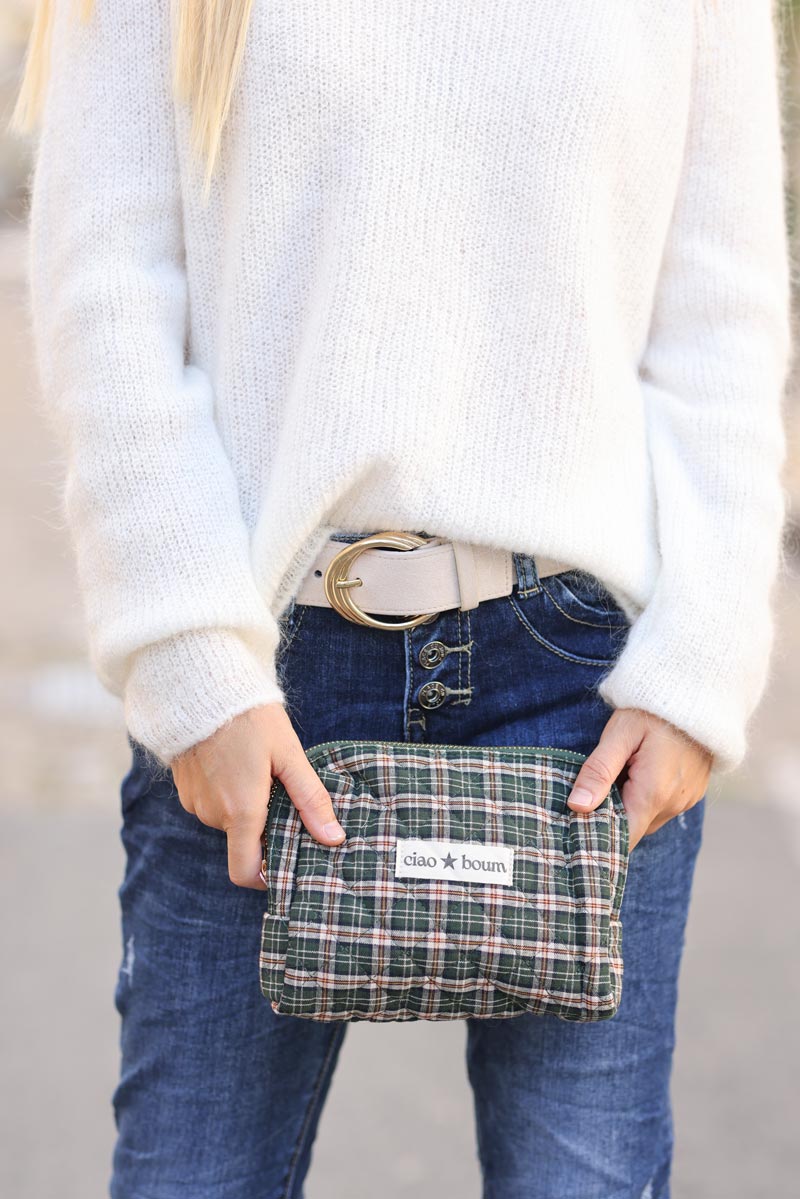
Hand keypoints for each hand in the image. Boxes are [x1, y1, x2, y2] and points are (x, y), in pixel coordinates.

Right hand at [170, 703, 345, 889]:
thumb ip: (311, 799)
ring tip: (259, 770)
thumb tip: (333, 838)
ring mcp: (195, 801)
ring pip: (228, 819)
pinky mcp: (184, 787)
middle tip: (281, 793)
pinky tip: (237, 763)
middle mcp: (213, 813)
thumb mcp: (289, 755)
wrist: (199, 686)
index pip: (245, 871)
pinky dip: (227, 793)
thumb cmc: (250, 717)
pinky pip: (211, 803)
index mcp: (241, 811)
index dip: (266, 877)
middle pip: (243, 840)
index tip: (285, 864)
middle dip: (264, 825)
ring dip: (245, 806)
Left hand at [565, 707, 712, 850]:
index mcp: (654, 793)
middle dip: (611, 818)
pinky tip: (635, 774)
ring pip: (648, 819)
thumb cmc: (654, 709)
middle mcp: (674, 803)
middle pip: (634, 828)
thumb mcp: (620, 734)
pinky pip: (663, 807)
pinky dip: (646, 799)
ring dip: (629, 807)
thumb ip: (598, 771)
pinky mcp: (693, 791)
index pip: (623, 837)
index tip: (577, 828)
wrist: (698, 692)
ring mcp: (687, 799)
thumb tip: (577, 806)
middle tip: (589, 795)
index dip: (599, 836)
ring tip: (614, 778)